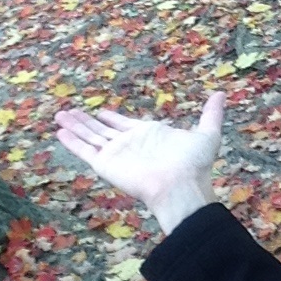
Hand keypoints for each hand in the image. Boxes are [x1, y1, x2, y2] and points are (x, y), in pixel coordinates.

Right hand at [54, 93, 224, 234]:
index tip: (101, 111)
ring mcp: (116, 154)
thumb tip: (221, 94)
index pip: (124, 125)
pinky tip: (59, 132)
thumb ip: (211, 114)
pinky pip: (85, 150)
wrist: (180, 187)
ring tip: (59, 115)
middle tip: (69, 111)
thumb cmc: (194, 163)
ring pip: (90, 136)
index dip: (111, 118)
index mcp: (149, 135)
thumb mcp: (207, 133)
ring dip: (74, 126)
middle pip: (102, 129)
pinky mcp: (106, 164)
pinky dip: (72, 142)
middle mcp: (129, 144)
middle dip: (86, 120)